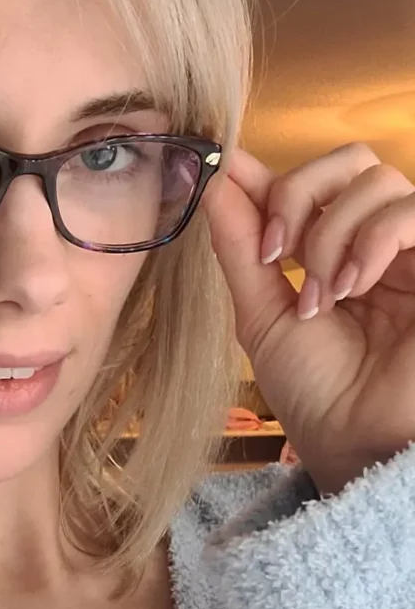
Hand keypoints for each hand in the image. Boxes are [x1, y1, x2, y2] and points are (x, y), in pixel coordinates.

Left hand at [202, 143, 414, 495]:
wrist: (358, 448)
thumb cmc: (315, 392)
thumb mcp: (262, 313)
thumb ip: (241, 244)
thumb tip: (213, 178)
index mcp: (334, 250)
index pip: (307, 181)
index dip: (266, 172)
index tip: (220, 169)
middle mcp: (378, 242)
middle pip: (349, 160)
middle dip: (298, 194)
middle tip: (277, 255)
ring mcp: (414, 252)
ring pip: (377, 181)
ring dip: (332, 234)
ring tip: (322, 296)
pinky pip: (412, 211)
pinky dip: (371, 240)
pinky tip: (352, 288)